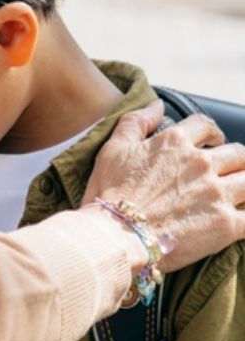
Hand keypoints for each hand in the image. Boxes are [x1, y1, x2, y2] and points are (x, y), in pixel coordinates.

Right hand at [83, 100, 244, 271]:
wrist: (115, 235)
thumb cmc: (109, 193)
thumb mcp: (113, 149)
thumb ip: (135, 121)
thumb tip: (157, 104)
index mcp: (174, 142)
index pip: (205, 125)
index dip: (211, 133)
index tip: (212, 142)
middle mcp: (201, 163)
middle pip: (238, 153)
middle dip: (236, 160)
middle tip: (229, 170)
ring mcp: (217, 193)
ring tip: (238, 192)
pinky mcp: (227, 224)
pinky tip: (243, 218)